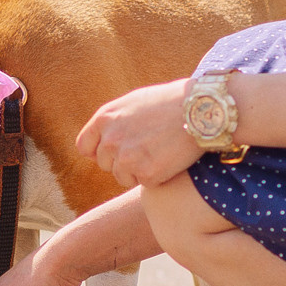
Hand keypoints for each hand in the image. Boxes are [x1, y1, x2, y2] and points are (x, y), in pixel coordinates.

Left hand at [75, 80, 204, 186]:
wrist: (200, 109)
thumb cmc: (170, 102)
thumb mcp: (133, 102)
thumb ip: (112, 122)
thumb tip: (99, 145)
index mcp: (104, 118)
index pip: (85, 147)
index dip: (99, 152)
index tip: (115, 152)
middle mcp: (111, 140)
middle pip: (105, 164)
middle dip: (123, 161)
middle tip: (147, 148)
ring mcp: (127, 158)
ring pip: (123, 177)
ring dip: (138, 171)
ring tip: (159, 152)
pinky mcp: (147, 174)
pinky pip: (144, 183)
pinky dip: (157, 176)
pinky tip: (169, 159)